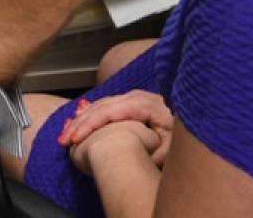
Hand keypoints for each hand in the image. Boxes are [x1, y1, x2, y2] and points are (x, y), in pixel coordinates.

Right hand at [59, 91, 173, 167]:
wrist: (191, 114)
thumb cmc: (182, 129)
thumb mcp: (175, 143)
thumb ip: (159, 150)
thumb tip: (143, 155)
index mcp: (143, 104)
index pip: (109, 112)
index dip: (90, 125)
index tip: (75, 139)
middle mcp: (134, 96)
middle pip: (99, 107)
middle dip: (79, 123)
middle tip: (62, 140)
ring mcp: (130, 97)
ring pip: (99, 105)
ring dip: (80, 120)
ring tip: (65, 135)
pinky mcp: (129, 102)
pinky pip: (104, 106)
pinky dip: (89, 115)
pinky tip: (78, 123)